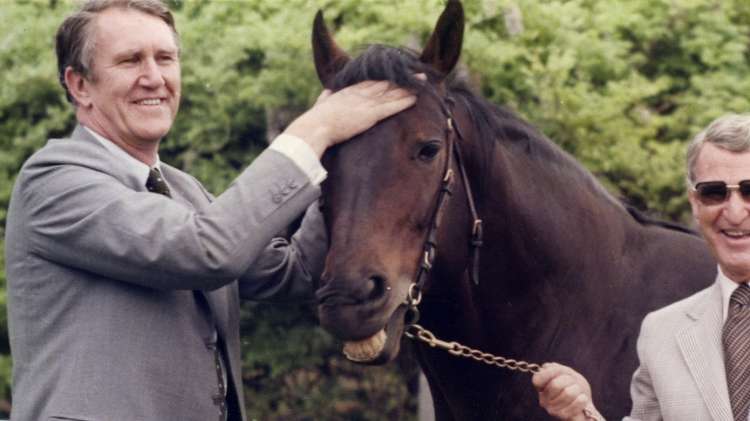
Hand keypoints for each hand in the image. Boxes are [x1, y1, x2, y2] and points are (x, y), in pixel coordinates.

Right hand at [284, 80, 416, 156]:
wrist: (315, 127)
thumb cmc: (315, 120)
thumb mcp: (321, 104)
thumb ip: (326, 97)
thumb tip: (326, 92)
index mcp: (349, 91)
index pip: (372, 82)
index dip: (386, 79)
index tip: (397, 75)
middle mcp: (360, 94)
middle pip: (386, 84)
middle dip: (403, 79)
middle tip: (418, 74)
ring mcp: (366, 103)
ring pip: (392, 93)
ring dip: (409, 88)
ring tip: (423, 83)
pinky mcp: (370, 115)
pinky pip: (391, 107)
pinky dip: (404, 102)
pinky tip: (415, 99)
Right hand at [532, 363, 602, 420]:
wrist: (583, 399)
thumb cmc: (572, 384)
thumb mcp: (565, 372)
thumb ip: (555, 368)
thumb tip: (547, 367)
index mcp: (540, 387)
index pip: (538, 378)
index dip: (551, 372)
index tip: (561, 372)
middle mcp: (543, 399)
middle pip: (555, 385)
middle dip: (569, 380)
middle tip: (572, 382)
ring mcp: (552, 409)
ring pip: (568, 393)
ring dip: (578, 389)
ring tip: (577, 392)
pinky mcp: (563, 416)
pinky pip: (577, 402)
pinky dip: (583, 398)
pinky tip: (581, 399)